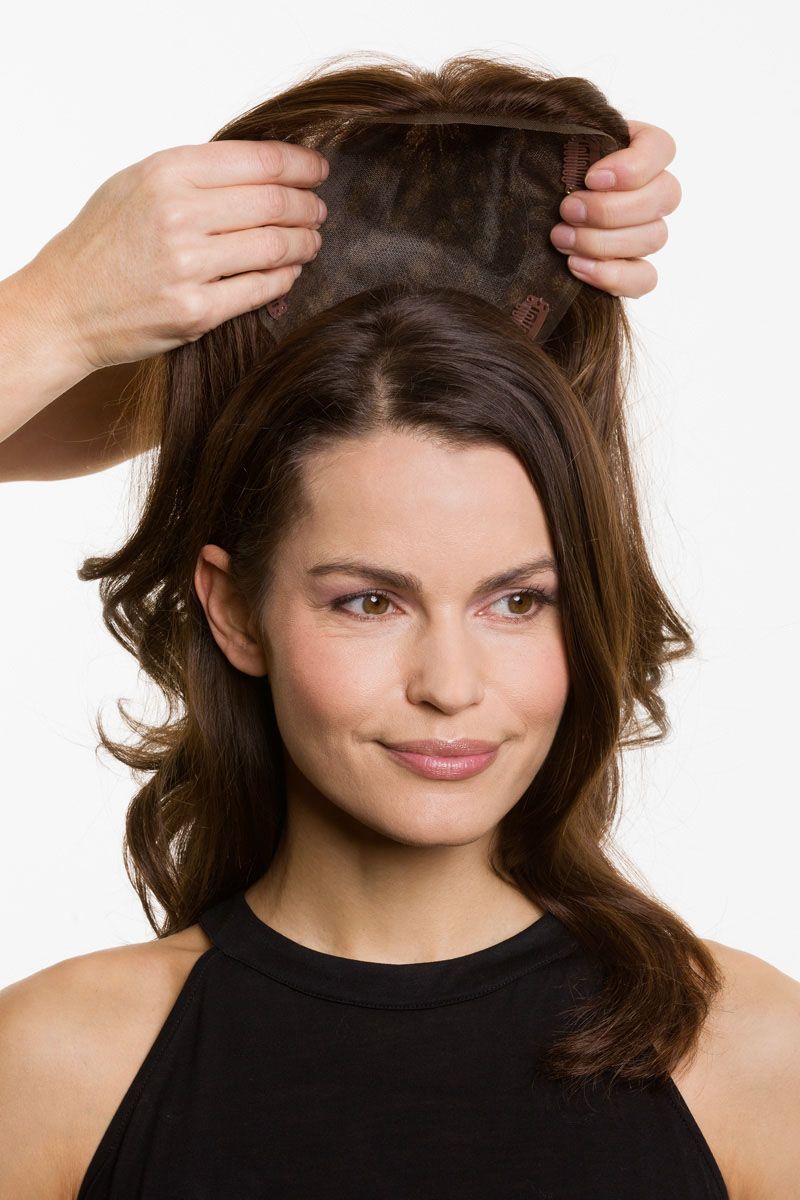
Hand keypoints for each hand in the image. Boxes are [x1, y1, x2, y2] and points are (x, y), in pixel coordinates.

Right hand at [17, 141, 329, 372]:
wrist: (65, 305)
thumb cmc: (102, 244)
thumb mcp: (136, 184)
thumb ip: (193, 174)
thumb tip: (260, 168)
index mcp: (166, 172)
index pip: (258, 161)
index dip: (299, 165)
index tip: (317, 170)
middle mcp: (178, 215)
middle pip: (274, 203)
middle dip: (307, 206)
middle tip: (318, 210)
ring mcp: (188, 266)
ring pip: (275, 247)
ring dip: (304, 243)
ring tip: (311, 241)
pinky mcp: (197, 311)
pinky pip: (261, 289)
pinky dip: (284, 278)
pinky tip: (289, 271)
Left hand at [549, 120, 680, 297]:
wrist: (520, 224)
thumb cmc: (534, 175)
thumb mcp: (544, 143)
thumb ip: (558, 131)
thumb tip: (553, 123)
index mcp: (637, 150)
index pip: (662, 149)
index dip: (633, 166)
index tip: (590, 177)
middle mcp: (651, 190)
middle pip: (663, 197)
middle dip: (611, 208)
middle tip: (567, 210)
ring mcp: (647, 232)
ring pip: (654, 237)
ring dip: (604, 241)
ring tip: (560, 239)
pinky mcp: (635, 270)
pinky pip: (645, 279)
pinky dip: (614, 276)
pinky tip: (577, 266)